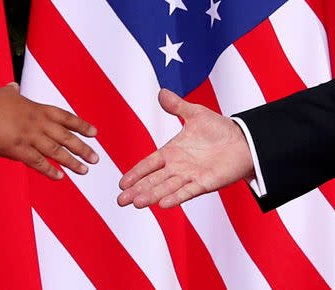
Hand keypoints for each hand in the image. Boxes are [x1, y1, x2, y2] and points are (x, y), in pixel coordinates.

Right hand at [0, 83, 98, 179]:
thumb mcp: (5, 94)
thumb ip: (12, 92)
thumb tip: (13, 86)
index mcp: (37, 109)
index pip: (66, 118)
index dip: (82, 126)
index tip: (94, 133)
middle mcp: (38, 123)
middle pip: (66, 137)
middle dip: (83, 148)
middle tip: (96, 158)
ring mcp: (30, 137)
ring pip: (57, 152)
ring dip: (72, 162)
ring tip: (84, 170)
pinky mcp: (18, 150)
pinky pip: (39, 163)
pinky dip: (50, 171)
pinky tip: (60, 177)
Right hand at [118, 89, 253, 208]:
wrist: (244, 141)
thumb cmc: (220, 128)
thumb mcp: (196, 114)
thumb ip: (177, 106)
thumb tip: (162, 92)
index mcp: (172, 152)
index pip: (148, 164)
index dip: (135, 173)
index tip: (122, 183)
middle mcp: (177, 167)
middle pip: (152, 180)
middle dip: (137, 190)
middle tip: (121, 201)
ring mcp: (190, 176)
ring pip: (166, 187)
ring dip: (151, 195)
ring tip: (137, 203)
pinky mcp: (204, 183)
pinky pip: (187, 191)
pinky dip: (175, 198)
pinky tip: (162, 204)